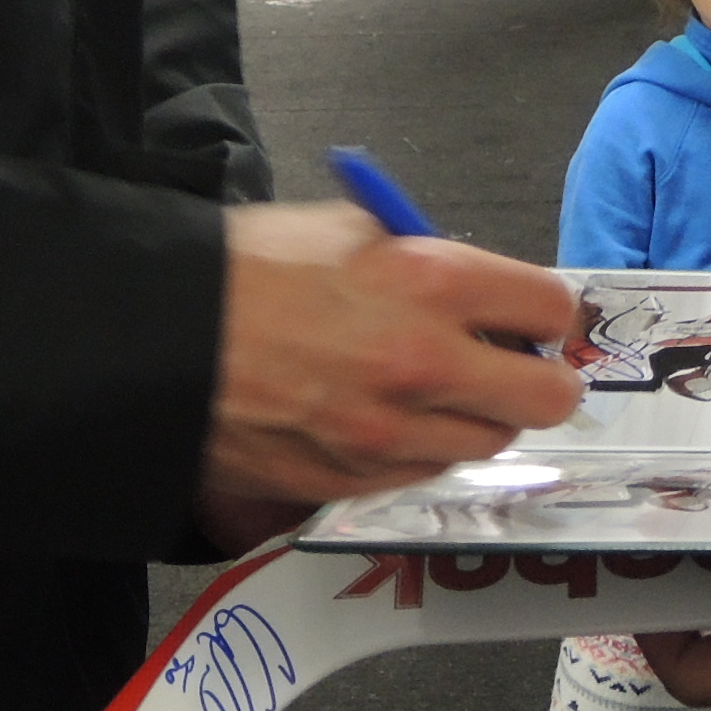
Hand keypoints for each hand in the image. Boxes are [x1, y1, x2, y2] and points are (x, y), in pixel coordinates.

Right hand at [203, 205, 581, 508]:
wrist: (162, 339)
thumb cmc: (244, 271)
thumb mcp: (347, 229)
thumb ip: (422, 257)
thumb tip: (472, 291)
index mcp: (429, 282)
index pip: (549, 307)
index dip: (544, 310)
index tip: (530, 315)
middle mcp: (425, 365)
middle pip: (548, 397)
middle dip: (541, 379)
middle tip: (514, 365)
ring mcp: (392, 433)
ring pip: (490, 442)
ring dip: (480, 417)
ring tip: (439, 391)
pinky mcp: (356, 481)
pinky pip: (426, 471)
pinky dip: (423, 447)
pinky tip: (388, 417)